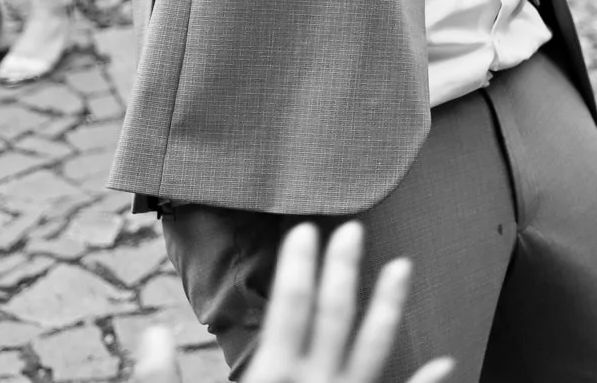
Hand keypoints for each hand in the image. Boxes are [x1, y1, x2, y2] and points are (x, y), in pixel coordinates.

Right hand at [130, 222, 448, 382]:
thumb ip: (163, 380)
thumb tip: (150, 333)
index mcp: (272, 379)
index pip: (290, 309)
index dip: (298, 267)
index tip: (305, 230)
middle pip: (333, 316)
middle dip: (343, 271)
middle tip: (353, 230)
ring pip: (373, 348)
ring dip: (388, 307)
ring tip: (403, 267)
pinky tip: (446, 360)